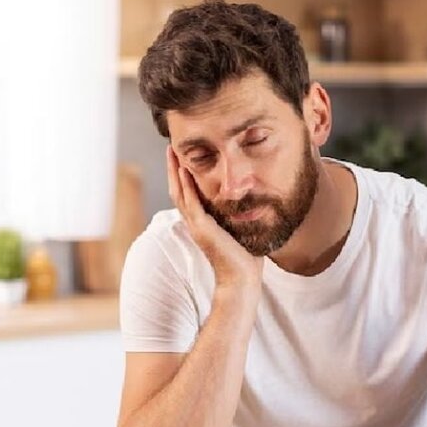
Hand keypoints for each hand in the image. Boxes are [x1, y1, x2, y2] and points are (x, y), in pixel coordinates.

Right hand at [166, 147, 263, 292]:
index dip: (182, 176)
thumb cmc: (246, 258)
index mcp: (203, 222)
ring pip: (179, 193)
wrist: (241, 279)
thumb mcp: (241, 229)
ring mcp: (196, 225)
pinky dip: (186, 185)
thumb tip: (255, 201)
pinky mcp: (202, 228)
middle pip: (178, 189)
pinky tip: (184, 169)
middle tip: (171, 147)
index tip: (182, 157)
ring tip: (172, 152)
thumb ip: (240, 215)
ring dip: (175, 171)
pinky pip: (191, 202)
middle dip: (173, 168)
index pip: (187, 194)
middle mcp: (195, 222)